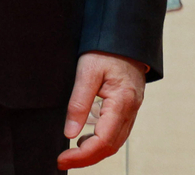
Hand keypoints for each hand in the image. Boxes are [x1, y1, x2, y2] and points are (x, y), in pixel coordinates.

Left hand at [58, 52, 145, 169]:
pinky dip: (102, 142)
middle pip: (110, 147)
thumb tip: (70, 132)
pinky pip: (117, 132)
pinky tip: (86, 138)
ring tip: (72, 152)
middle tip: (63, 160)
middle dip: (86, 159)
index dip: (81, 155)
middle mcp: (131, 109)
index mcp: (122, 101)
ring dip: (94, 152)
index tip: (62, 158)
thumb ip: (79, 103)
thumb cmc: (107, 48)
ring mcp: (132, 109)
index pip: (103, 141)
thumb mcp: (87, 71)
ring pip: (115, 143)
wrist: (125, 35)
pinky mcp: (129, 106)